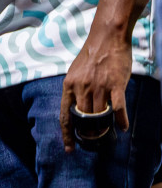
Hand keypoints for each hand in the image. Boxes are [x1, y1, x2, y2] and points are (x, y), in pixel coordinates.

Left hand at [61, 30, 132, 150]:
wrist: (106, 38)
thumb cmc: (91, 56)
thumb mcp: (75, 72)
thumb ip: (75, 90)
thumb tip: (76, 108)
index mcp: (69, 86)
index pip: (65, 116)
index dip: (67, 134)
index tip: (69, 148)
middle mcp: (81, 88)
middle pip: (83, 119)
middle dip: (87, 134)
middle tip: (92, 141)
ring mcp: (98, 87)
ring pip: (99, 116)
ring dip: (103, 129)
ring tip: (106, 135)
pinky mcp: (115, 85)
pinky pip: (118, 108)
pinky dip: (120, 120)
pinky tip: (122, 127)